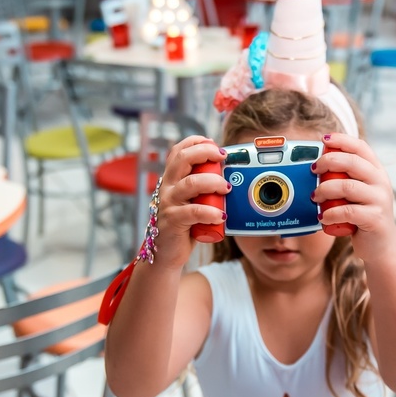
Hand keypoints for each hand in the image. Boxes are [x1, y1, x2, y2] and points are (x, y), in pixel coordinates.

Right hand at [152, 136, 229, 269]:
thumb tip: (229, 177)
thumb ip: (202, 190)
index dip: (196, 142)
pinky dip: (210, 212)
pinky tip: (220, 215)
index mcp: (171, 179)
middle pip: (183, 158)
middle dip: (206, 153)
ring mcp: (168, 203)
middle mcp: (167, 187)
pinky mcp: (172, 220)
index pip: (178, 150)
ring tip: (226, 189)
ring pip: (191, 183)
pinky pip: (193, 211)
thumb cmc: (183, 226)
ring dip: (213, 182)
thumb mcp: (191, 202)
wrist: (165, 254)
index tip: (215, 145)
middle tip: (224, 159)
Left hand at [310, 133, 395, 262]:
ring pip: (347, 186)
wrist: (381, 247)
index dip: (342, 140)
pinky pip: (347, 211)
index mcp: (377, 172)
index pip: (361, 147)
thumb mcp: (359, 194)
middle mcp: (381, 182)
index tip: (324, 139)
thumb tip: (318, 163)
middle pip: (352, 162)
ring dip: (325, 190)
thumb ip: (347, 178)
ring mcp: (380, 200)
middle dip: (327, 162)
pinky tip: (323, 217)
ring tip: (315, 197)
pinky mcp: (375, 219)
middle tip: (313, 170)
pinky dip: (330, 213)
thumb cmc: (364, 217)